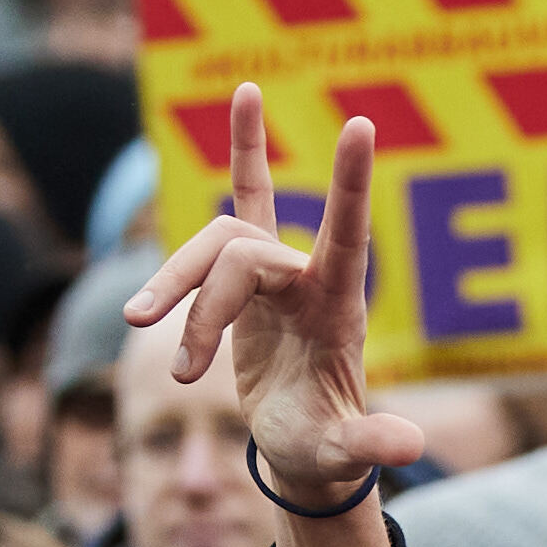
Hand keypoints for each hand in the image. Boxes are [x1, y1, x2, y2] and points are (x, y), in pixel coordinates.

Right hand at [125, 84, 422, 521]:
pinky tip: (245, 92)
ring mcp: (278, 272)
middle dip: (203, 306)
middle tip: (182, 373)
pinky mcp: (248, 274)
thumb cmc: (324, 446)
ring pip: (215, 243)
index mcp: (338, 308)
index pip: (348, 237)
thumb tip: (409, 448)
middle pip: (243, 252)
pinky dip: (245, 149)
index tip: (361, 124)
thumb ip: (370, 445)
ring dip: (173, 283)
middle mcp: (309, 277)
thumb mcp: (343, 453)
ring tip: (137, 326)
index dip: (350, 185)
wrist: (303, 444)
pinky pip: (243, 200)